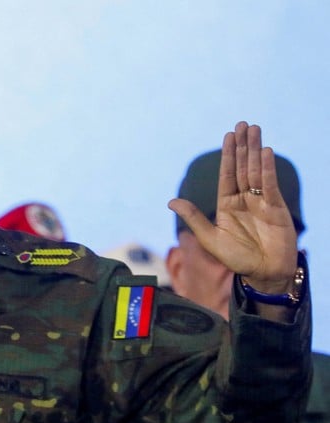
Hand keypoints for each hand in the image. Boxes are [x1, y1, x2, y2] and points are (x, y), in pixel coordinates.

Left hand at [169, 122, 298, 293]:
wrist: (263, 273)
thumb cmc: (236, 258)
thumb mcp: (210, 238)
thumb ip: (193, 218)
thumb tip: (170, 201)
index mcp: (227, 204)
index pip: (227, 174)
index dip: (228, 155)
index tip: (228, 135)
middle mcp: (244, 199)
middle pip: (243, 167)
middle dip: (243, 146)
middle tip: (243, 124)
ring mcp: (261, 201)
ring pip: (257, 171)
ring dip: (255, 150)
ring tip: (254, 130)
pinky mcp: (276, 207)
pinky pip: (270, 184)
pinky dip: (267, 168)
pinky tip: (265, 152)